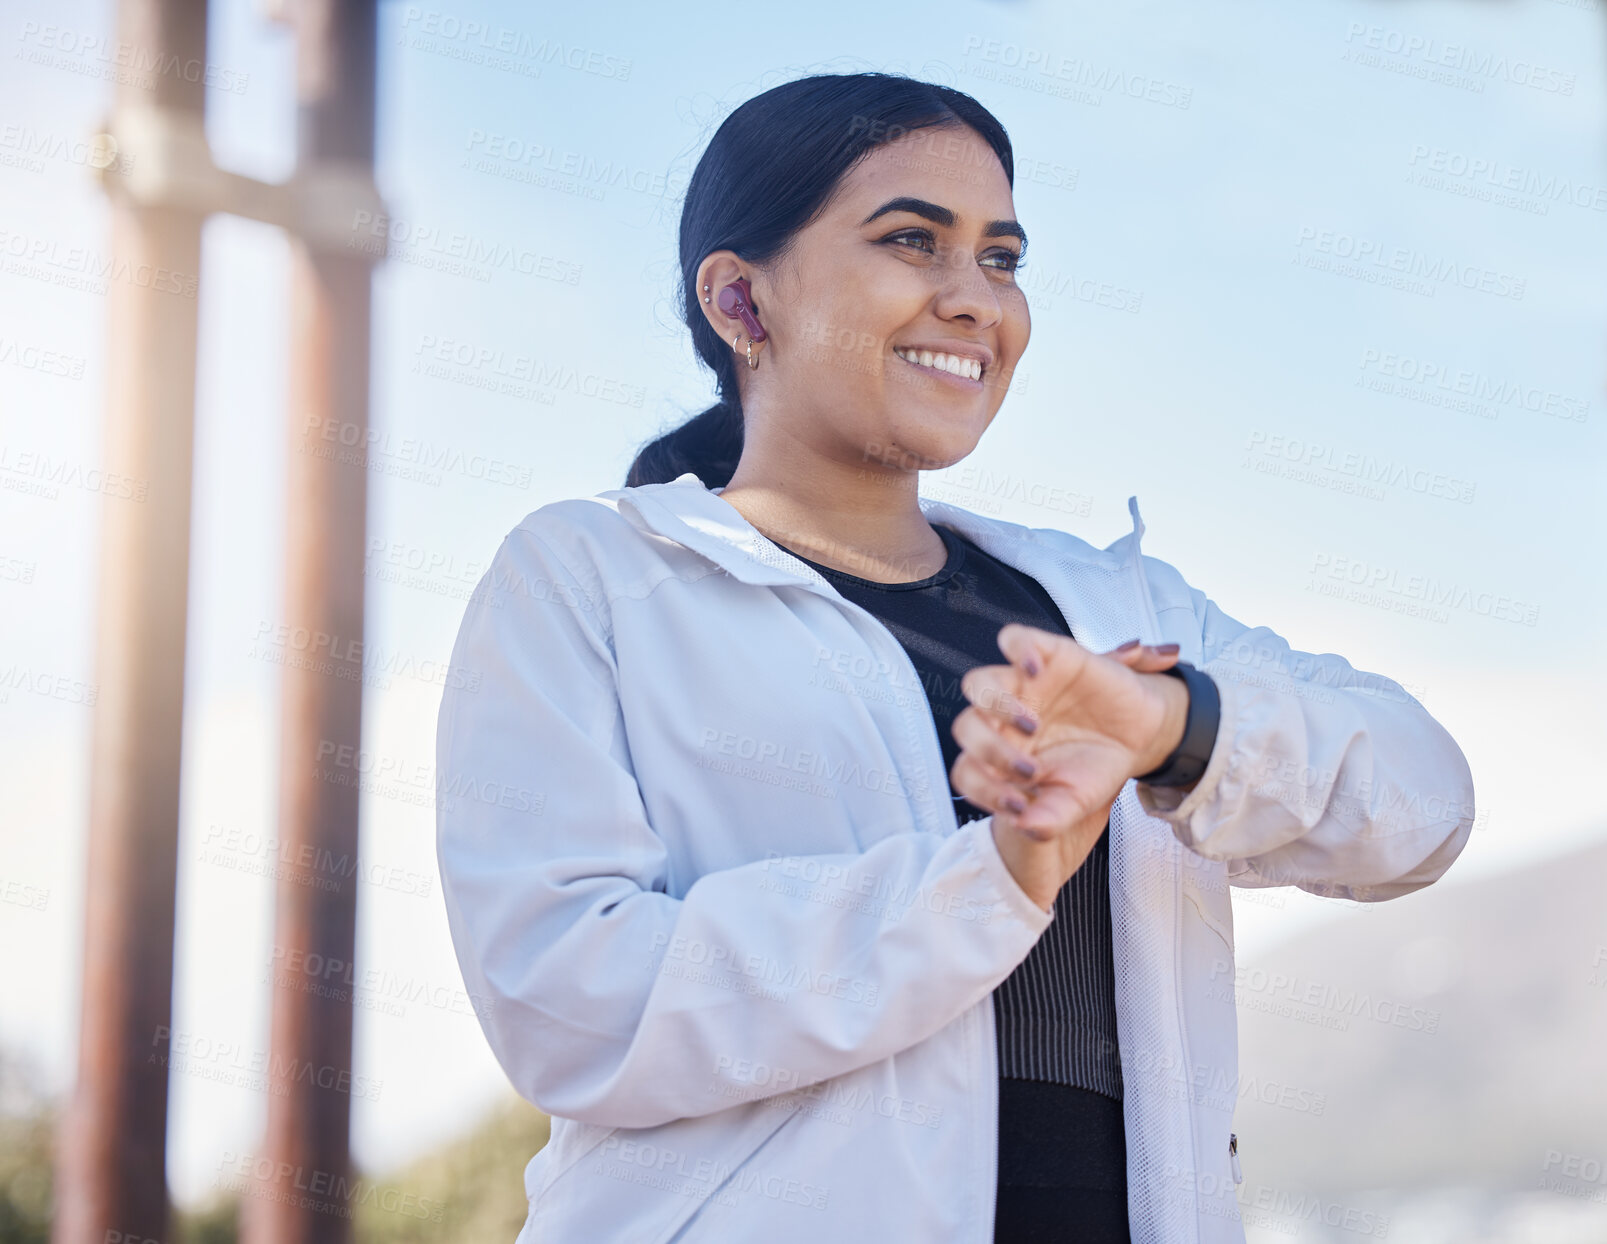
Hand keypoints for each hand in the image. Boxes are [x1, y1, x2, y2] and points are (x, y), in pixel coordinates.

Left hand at [949, 628, 1186, 910]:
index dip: (983, 791)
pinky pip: (1014, 639)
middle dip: (990, 752)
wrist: (1138, 736)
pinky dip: (1019, 651)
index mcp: (998, 756)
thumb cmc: (1094, 767)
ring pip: (977, 683)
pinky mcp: (1045, 656)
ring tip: (1031, 727)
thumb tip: (1025, 826)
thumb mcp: (1074, 801)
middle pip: (965, 727)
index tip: (1018, 806)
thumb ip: (1048, 818)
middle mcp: (1000, 720)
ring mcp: (1020, 686)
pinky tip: (1036, 672)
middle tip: (1029, 771)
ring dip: (996, 707)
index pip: (966, 771)